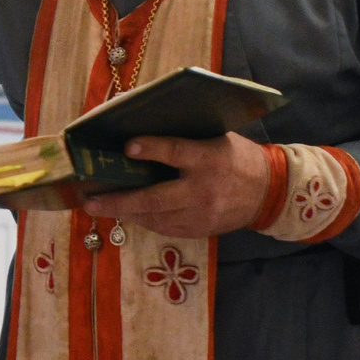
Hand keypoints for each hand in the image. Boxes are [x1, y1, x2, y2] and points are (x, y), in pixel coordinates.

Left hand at [76, 134, 270, 239]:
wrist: (269, 192)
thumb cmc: (236, 156)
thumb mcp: (216, 138)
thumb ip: (184, 138)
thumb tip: (141, 129)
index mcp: (209, 159)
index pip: (176, 153)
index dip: (151, 149)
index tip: (127, 146)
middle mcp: (203, 191)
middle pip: (155, 198)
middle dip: (119, 201)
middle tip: (90, 200)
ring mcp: (201, 215)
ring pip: (154, 217)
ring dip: (124, 212)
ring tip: (98, 206)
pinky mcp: (199, 230)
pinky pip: (163, 227)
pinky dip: (142, 219)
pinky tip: (126, 212)